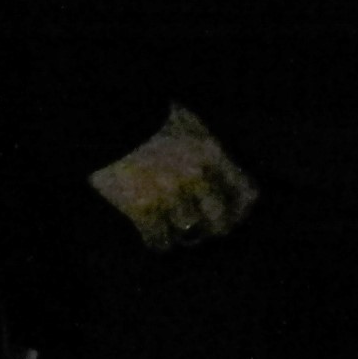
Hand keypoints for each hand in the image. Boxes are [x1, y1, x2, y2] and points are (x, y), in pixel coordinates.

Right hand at [87, 109, 260, 253]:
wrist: (111, 120)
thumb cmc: (150, 117)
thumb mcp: (190, 124)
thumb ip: (207, 150)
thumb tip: (215, 173)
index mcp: (212, 154)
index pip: (245, 194)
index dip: (240, 209)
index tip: (232, 213)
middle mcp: (198, 179)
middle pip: (221, 223)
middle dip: (212, 227)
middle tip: (201, 226)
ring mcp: (170, 197)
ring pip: (189, 234)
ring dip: (181, 232)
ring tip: (172, 226)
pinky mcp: (143, 210)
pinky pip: (160, 241)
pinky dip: (157, 240)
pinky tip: (151, 233)